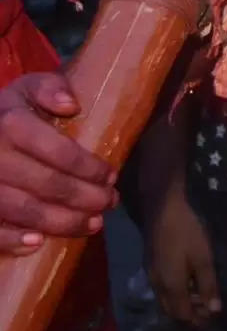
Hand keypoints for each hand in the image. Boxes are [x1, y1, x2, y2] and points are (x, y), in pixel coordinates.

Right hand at [0, 73, 116, 252]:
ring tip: (92, 225)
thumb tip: (71, 105)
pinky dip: (11, 239)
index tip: (111, 176)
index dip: (89, 167)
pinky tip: (39, 242)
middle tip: (109, 202)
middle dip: (85, 198)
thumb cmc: (9, 112)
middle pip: (46, 184)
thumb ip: (50, 88)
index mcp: (10, 123)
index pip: (57, 150)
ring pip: (22, 209)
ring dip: (62, 222)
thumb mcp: (27, 88)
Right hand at [148, 193, 219, 326]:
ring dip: (182, 305)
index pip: (183, 315)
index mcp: (171, 286)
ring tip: (202, 298)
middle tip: (209, 311)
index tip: (214, 319)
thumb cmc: (186, 232)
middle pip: (172, 311)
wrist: (162, 209)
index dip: (198, 321)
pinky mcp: (151, 266)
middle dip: (190, 316)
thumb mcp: (203, 258)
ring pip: (166, 301)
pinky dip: (176, 294)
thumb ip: (208, 285)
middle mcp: (157, 286)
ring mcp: (152, 276)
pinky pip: (163, 290)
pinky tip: (189, 284)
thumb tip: (214, 310)